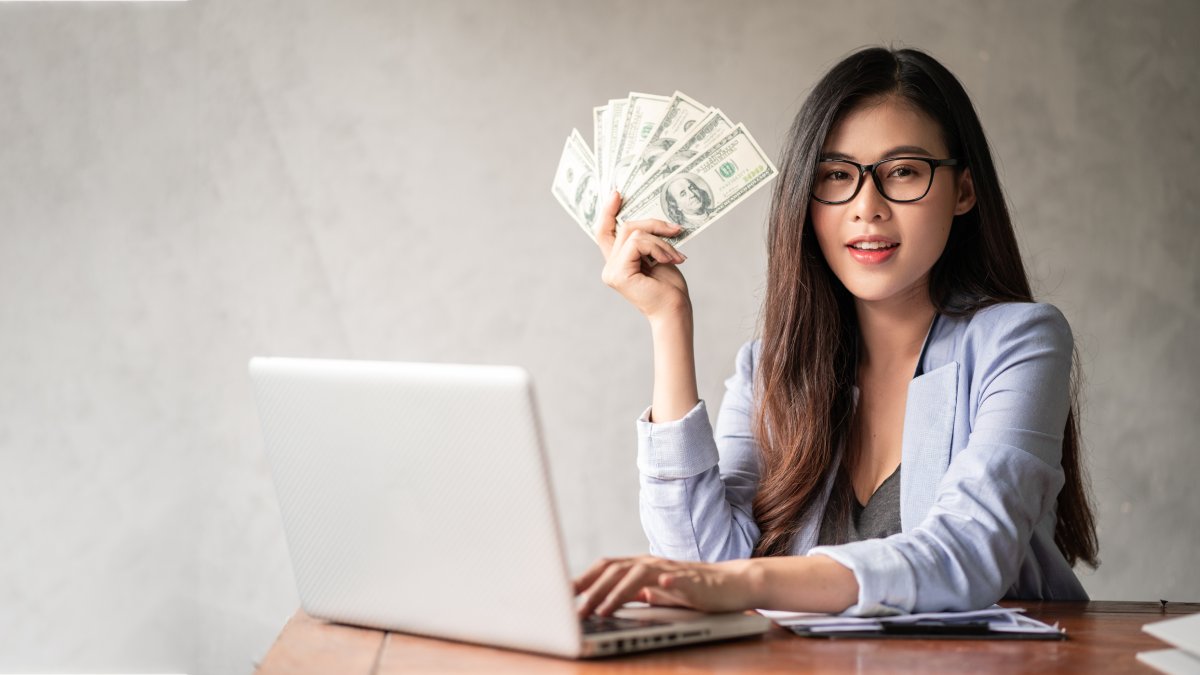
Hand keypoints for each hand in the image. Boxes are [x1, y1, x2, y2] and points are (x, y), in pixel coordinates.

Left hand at [572, 555, 759, 616]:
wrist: (732, 584)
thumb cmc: (692, 591)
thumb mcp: (656, 594)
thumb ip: (632, 594)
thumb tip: (602, 603)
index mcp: (640, 567)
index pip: (605, 568)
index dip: (583, 579)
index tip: (560, 595)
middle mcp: (651, 563)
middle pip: (615, 570)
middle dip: (591, 589)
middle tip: (574, 611)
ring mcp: (671, 569)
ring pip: (637, 575)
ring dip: (616, 592)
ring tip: (600, 610)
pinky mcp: (693, 580)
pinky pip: (676, 578)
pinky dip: (665, 581)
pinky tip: (657, 586)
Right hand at [595, 192, 690, 321]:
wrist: (675, 311)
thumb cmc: (669, 288)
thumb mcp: (657, 256)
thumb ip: (646, 241)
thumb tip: (650, 219)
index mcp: (617, 263)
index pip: (604, 232)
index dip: (608, 212)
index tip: (618, 193)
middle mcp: (609, 267)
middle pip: (625, 227)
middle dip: (653, 224)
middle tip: (676, 229)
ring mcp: (611, 271)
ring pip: (633, 233)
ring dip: (661, 240)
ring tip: (677, 255)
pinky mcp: (618, 274)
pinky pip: (637, 243)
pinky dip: (658, 247)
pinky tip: (671, 260)